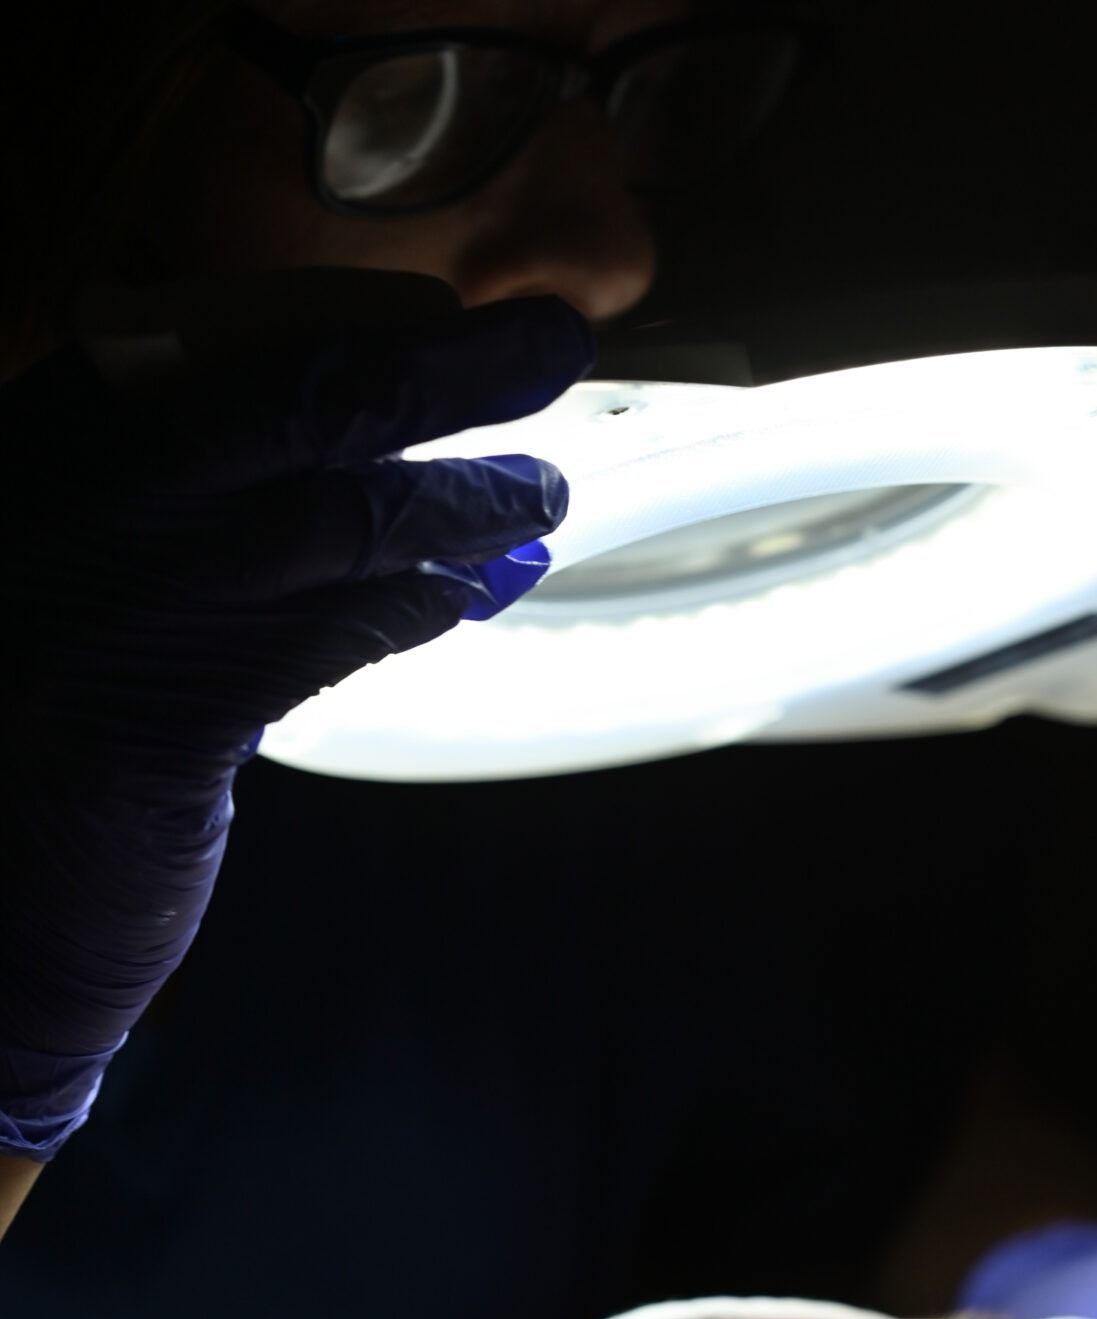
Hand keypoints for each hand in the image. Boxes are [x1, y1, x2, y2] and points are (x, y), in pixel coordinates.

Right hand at [0, 286, 596, 1157]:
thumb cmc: (35, 732)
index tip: (446, 314)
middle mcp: (63, 506)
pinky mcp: (154, 729)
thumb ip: (185, 509)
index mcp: (40, 450)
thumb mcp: (82, 584)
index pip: (211, 344)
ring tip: (540, 494)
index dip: (353, 317)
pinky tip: (468, 593)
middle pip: (289, 398)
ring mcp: (105, 611)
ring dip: (462, 501)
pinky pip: (326, 637)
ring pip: (331, 517)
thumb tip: (366, 448)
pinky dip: (414, 606)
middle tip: (552, 341)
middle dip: (440, 365)